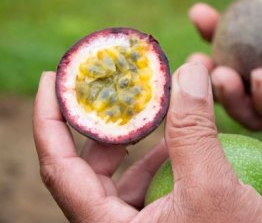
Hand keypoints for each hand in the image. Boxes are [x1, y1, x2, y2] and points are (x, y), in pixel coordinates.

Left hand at [33, 63, 261, 222]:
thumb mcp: (214, 189)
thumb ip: (194, 131)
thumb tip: (188, 72)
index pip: (58, 165)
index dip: (48, 118)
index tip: (50, 78)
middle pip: (86, 166)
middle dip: (100, 121)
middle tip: (113, 87)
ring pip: (117, 174)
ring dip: (132, 137)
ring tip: (148, 107)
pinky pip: (143, 183)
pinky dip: (155, 156)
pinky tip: (173, 139)